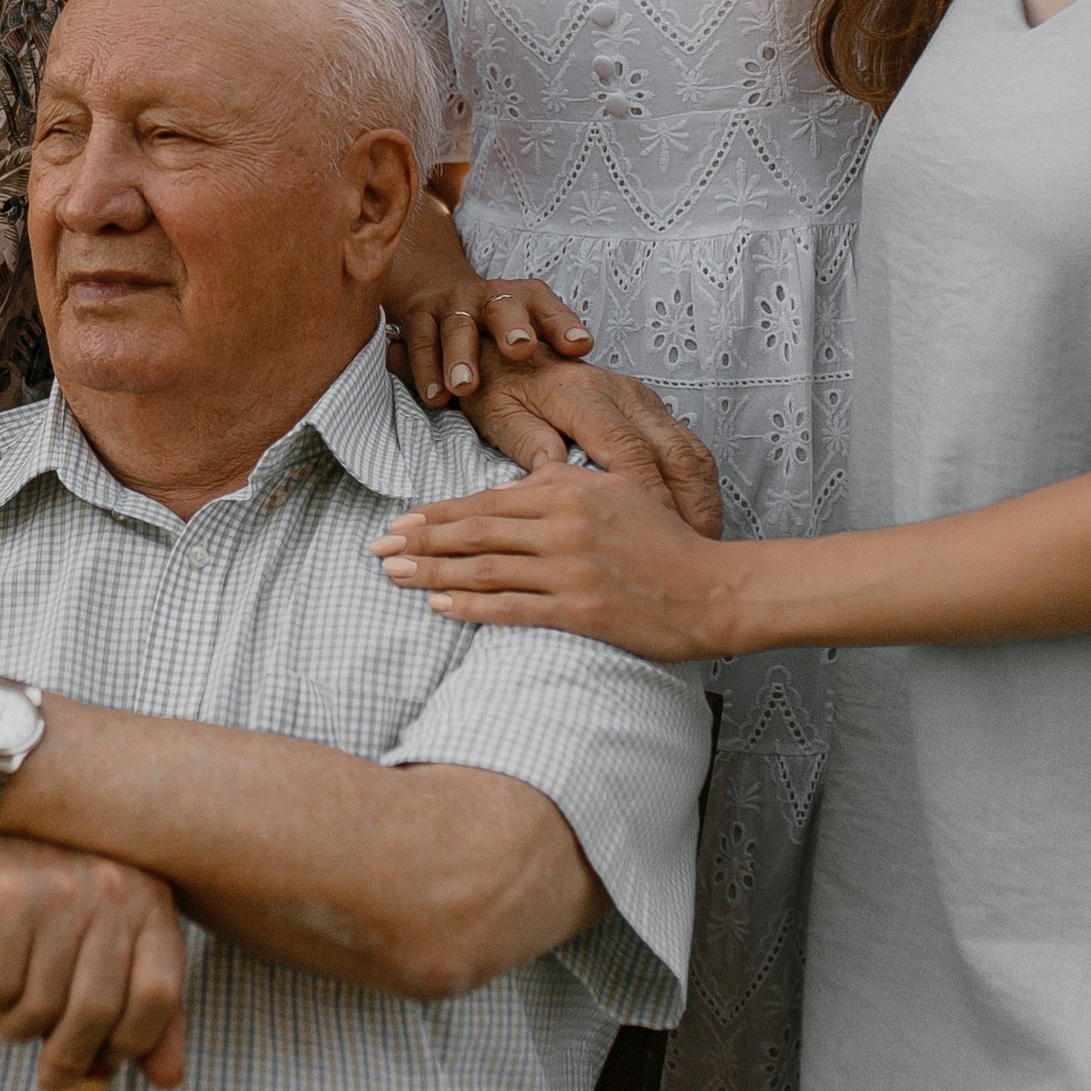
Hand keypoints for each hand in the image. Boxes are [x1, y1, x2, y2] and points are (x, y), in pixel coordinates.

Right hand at [0, 833, 187, 1089]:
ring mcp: (59, 889)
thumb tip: (167, 1080)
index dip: (135, 1042)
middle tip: (53, 1076)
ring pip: (41, 1007)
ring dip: (21, 1030)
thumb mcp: (118, 946)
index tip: (109, 1060)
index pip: (158, 995)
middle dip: (70, 1056)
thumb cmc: (61, 907)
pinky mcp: (6, 897)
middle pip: (97, 1010)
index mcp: (151, 901)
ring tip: (15, 1017)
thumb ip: (151, 1011)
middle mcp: (112, 889)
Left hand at [374, 460, 731, 658]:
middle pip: (475, 532)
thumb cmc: (666, 542)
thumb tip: (519, 481)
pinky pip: (512, 608)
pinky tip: (439, 605)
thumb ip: (565, 484)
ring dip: (432, 572)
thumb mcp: (615, 492)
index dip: (438, 513)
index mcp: (569, 490)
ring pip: (485, 568)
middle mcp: (564, 525)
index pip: (487, 501)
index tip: (400, 521)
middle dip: (420, 540)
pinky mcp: (580, 609)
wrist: (713, 590)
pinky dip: (471, 605)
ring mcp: (570, 568)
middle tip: (377, 548)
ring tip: (393, 575)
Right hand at [382, 184, 594, 407]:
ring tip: (466, 386)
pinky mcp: (420, 315)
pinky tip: (435, 396)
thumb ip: (556, 348)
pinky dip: (426, 370)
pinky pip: (422, 342)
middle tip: (520, 348)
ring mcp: (454, 304)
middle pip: (503, 307)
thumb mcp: (531, 326)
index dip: (564, 327)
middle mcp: (491, 296)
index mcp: (527, 297)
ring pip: (458, 327)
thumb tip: (587, 378)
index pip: (549, 310)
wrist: (442, 290)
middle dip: (512, 327)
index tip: (580, 346)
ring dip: (461, 356)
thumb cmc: (500, 323)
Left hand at [457, 353, 724, 538]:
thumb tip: (553, 472)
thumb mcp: (498, 412)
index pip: (626, 447)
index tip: (659, 532)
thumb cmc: (499, 386)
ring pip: (688, 449)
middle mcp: (621, 393)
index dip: (648, 492)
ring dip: (700, 496)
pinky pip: (689, 446)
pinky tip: (698, 516)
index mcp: (581, 393)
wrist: (510, 347)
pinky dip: (699, 484)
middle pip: (672, 450)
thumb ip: (526, 440)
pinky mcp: (652, 407)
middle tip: (693, 546)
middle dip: (689, 503)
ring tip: (703, 539)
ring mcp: (642, 399)